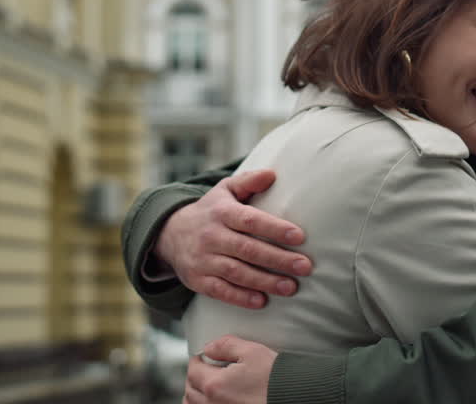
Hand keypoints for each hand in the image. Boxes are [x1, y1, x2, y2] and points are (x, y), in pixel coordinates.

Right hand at [155, 169, 312, 307]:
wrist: (170, 233)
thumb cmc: (212, 210)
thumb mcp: (226, 190)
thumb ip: (248, 181)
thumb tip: (272, 174)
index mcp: (222, 212)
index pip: (250, 220)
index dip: (274, 228)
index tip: (299, 236)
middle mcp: (211, 236)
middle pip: (248, 249)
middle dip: (278, 259)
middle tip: (305, 266)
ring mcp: (202, 259)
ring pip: (236, 272)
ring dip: (265, 281)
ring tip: (291, 287)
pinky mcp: (197, 280)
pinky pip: (220, 291)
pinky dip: (240, 297)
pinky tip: (262, 301)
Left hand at [185, 336, 277, 403]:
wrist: (293, 398)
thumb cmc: (275, 379)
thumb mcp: (253, 351)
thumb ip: (226, 345)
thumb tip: (209, 347)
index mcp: (215, 385)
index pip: (193, 369)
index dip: (198, 359)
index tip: (205, 356)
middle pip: (190, 389)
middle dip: (195, 376)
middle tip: (205, 368)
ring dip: (195, 394)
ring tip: (206, 385)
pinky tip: (213, 399)